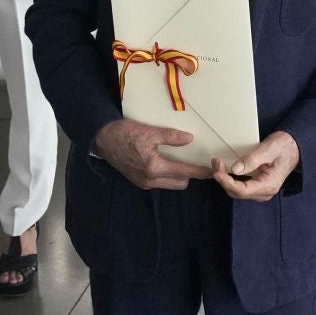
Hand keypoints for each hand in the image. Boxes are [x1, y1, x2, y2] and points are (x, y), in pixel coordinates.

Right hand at [93, 119, 213, 189]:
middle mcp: (150, 180)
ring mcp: (144, 183)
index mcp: (154, 168)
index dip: (200, 172)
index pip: (184, 172)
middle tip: (198, 162)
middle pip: (180, 183)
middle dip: (190, 175)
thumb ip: (171, 137)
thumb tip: (189, 139)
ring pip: (170, 184)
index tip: (212, 171)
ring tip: (183, 161)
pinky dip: (167, 175)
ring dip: (179, 176)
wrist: (103, 140)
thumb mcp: (150, 132)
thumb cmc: (125, 134)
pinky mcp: (139, 181)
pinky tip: (168, 162)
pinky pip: (160, 182)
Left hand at [211, 131, 300, 201]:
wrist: (294, 147)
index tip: (217, 170)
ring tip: (217, 164)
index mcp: (269, 185)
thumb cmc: (284, 146)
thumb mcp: (269, 148)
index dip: (226, 182)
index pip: (242, 190)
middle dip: (222, 179)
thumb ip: (252, 159)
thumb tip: (235, 169)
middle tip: (215, 162)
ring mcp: (261, 190)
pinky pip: (240, 187)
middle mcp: (265, 192)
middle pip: (237, 193)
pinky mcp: (257, 186)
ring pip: (237, 191)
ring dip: (225, 180)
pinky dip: (230, 179)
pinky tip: (224, 170)